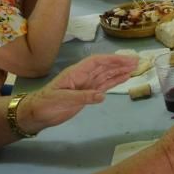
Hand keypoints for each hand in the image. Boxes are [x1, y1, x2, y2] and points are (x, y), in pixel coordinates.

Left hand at [16, 55, 137, 132]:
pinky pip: (103, 86)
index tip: (126, 60)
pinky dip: (114, 81)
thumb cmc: (46, 104)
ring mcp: (86, 85)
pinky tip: (123, 78)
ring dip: (119, 71)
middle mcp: (83, 76)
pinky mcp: (87, 94)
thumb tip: (102, 95)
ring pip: (106, 75)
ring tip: (134, 68)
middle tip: (136, 62)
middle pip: (104, 67)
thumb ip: (82, 97)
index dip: (112, 59)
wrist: (37, 114)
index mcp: (76, 73)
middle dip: (120, 63)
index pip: (97, 62)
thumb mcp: (62, 99)